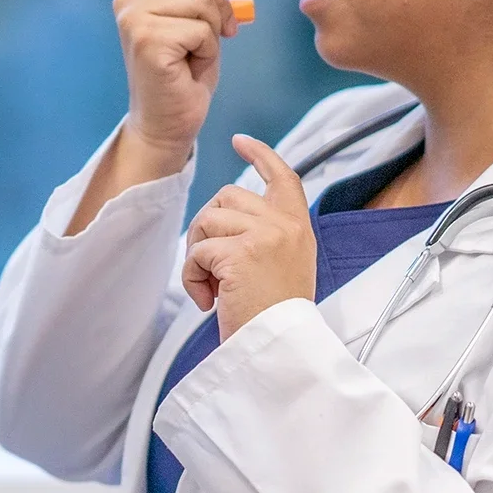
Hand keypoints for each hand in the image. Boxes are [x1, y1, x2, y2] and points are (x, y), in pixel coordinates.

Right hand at [112, 0, 237, 177]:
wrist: (169, 121)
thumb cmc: (184, 71)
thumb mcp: (198, 20)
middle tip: (218, 29)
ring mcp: (133, 18)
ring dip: (214, 28)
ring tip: (197, 52)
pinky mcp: (146, 39)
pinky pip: (200, 27)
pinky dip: (208, 49)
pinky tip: (190, 65)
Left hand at [183, 135, 317, 339]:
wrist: (279, 351)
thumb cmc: (275, 319)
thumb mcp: (283, 267)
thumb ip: (265, 236)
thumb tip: (223, 217)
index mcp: (300, 228)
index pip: (283, 176)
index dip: (260, 155)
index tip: (240, 141)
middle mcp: (287, 225)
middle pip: (227, 196)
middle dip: (208, 227)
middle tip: (212, 268)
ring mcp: (266, 235)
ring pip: (208, 219)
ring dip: (198, 255)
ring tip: (212, 287)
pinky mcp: (241, 253)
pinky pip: (198, 251)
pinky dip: (192, 277)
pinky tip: (208, 301)